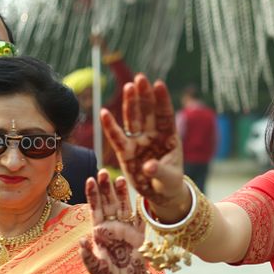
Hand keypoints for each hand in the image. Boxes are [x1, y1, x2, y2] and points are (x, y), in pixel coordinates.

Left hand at [80, 170, 152, 273]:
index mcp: (100, 233)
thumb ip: (89, 256)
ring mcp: (127, 230)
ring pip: (123, 207)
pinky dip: (138, 206)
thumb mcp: (96, 269)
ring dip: (121, 193)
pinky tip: (138, 194)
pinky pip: (139, 217)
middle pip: (108, 203)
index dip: (93, 195)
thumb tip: (82, 240)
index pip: (95, 209)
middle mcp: (112, 228)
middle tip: (103, 172)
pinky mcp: (140, 235)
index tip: (90, 180)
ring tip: (120, 178)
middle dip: (105, 188)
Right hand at [101, 74, 186, 214]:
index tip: (159, 84)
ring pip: (133, 119)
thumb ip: (160, 171)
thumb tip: (148, 167)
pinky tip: (104, 112)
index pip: (166, 115)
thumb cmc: (169, 183)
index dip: (162, 100)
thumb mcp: (169, 179)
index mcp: (169, 137)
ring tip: (129, 86)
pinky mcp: (126, 152)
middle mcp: (153, 135)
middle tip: (140, 78)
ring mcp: (139, 141)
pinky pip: (117, 137)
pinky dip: (110, 126)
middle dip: (145, 95)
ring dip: (130, 103)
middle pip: (148, 112)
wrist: (160, 195)